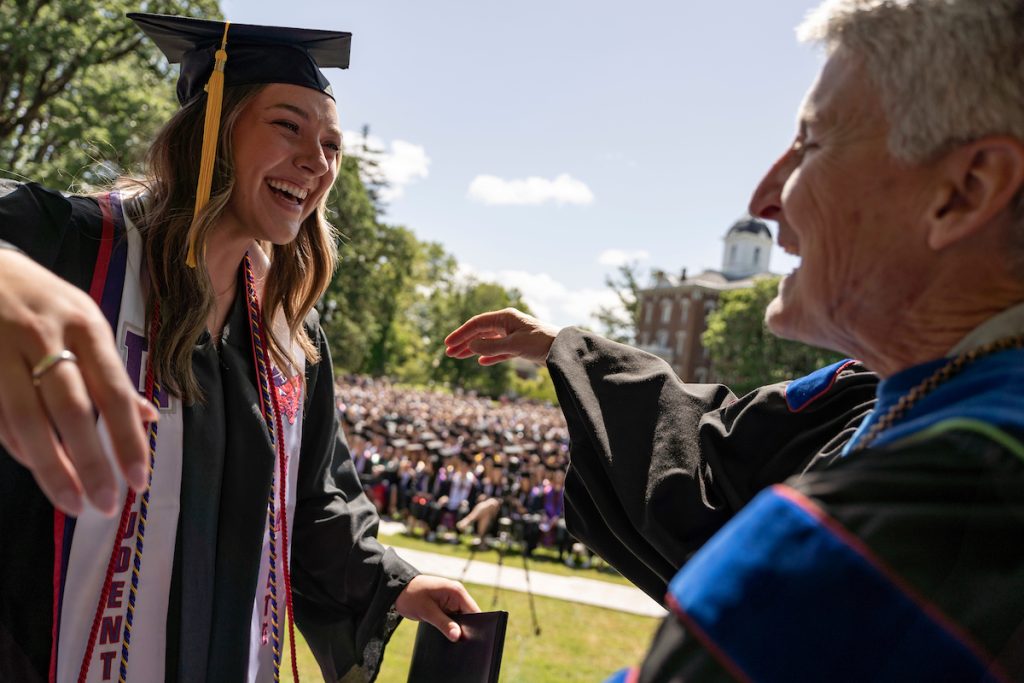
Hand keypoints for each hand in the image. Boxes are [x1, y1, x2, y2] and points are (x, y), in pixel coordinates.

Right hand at [0, 250, 156, 516]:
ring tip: (73, 502)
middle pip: (72, 412)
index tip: (139, 480)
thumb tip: (147, 417)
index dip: (127, 440)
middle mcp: (45, 336)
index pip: (114, 392)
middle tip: (105, 504)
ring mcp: (1, 350)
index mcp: (86, 326)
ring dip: (52, 469)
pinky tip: (38, 468)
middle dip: (91, 464)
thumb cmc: (42, 300)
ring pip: (28, 421)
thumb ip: (110, 371)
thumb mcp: (84, 320)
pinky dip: (19, 448)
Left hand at [394, 575, 480, 641]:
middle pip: (469, 616)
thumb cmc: (411, 595)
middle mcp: (457, 594)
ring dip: (456, 628)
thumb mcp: (427, 611)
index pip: (474, 611)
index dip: (475, 626)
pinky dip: (449, 626)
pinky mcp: (445, 606)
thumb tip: (458, 636)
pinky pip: (452, 618)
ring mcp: (451, 600)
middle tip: (459, 643)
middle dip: (465, 629)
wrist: (396, 589)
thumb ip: (443, 624)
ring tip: (450, 638)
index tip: (472, 641)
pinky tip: (444, 634)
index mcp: (456, 591)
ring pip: (461, 619)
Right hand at [444, 308, 560, 365]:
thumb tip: (471, 346)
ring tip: (458, 357)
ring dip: (473, 349)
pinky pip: (499, 350)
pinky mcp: (519, 346)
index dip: (461, 334)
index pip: (477, 324)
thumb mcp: (514, 345)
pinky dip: (489, 355)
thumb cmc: (541, 343)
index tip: (448, 344)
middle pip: (480, 332)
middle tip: (448, 353)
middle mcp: (508, 324)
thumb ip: (491, 346)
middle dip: (464, 342)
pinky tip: (480, 361)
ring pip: (488, 341)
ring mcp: (513, 334)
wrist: (564, 350)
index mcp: (505, 318)